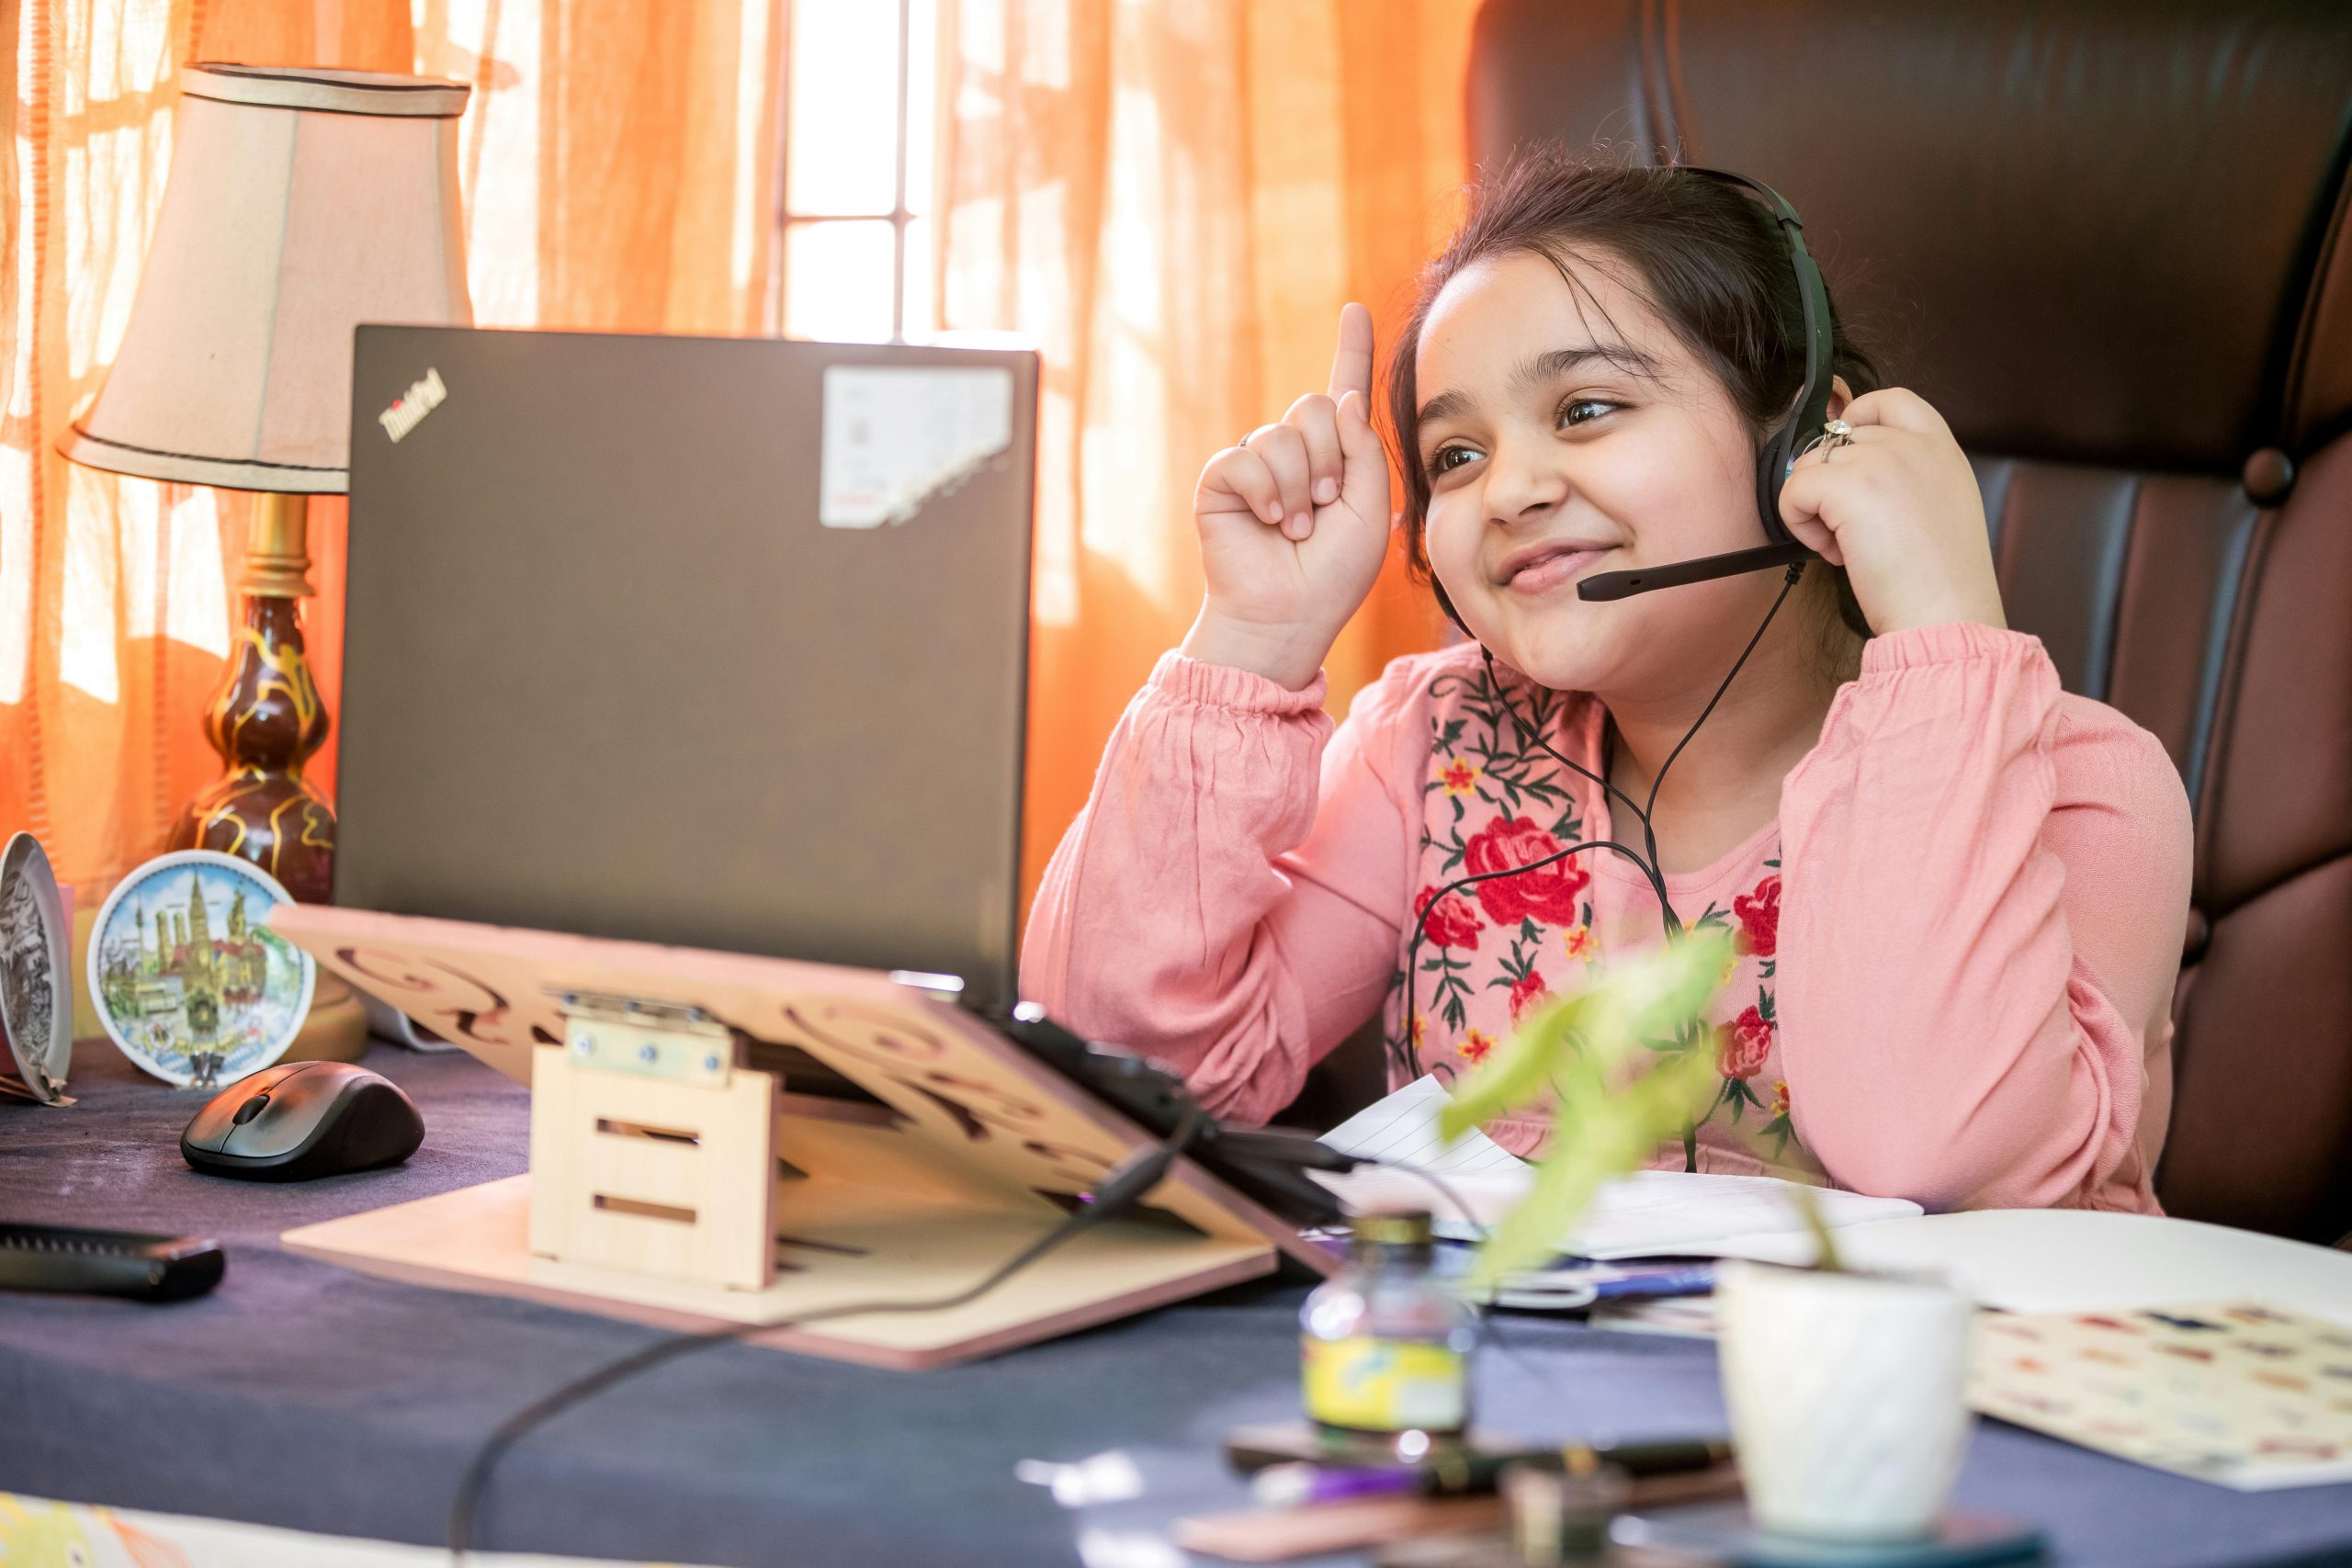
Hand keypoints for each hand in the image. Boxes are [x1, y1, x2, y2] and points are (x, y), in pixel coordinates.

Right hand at [1182, 303, 1392, 689]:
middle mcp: (1294, 453)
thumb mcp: (1370, 509)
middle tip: (1324, 507)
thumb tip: (1341, 398)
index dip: (1351, 350)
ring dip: (1299, 486)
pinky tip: (1269, 523)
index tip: (1355, 309)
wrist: (1287, 615)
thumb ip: (1365, 451)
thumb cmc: (1333, 574)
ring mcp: (1255, 465)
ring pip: (1282, 434)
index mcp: (1335, 457)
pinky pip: (1246, 458)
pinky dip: (1265, 493)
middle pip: (1312, 406)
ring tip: (1295, 527)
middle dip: (1328, 459)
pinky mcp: (1222, 480)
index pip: (1343, 393)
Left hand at [1777, 387, 2005, 635]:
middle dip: (1832, 483)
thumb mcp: (1939, 506)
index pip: (1891, 399)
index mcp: (1941, 447)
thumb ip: (1905, 475)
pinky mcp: (1848, 485)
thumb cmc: (1941, 578)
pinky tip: (1834, 552)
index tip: (1845, 459)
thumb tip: (1847, 467)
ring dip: (1816, 506)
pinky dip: (1799, 522)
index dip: (1856, 418)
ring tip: (1847, 545)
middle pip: (1837, 439)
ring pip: (1811, 464)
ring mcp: (1881, 459)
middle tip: (1854, 530)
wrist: (1948, 611)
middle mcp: (1912, 444)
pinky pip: (1794, 489)